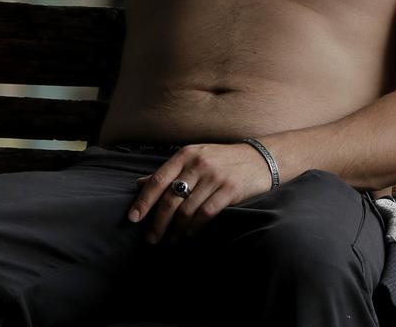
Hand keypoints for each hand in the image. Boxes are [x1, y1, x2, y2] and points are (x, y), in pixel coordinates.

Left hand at [127, 142, 273, 245]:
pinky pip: (205, 214)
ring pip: (187, 210)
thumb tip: (139, 183)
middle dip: (158, 222)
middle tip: (151, 239)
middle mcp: (198, 163)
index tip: (133, 218)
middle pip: (170, 199)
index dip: (144, 201)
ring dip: (176, 230)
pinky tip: (189, 235)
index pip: (158, 179)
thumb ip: (169, 171)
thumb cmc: (223, 159)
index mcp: (185, 154)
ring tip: (171, 241)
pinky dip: (194, 228)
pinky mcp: (229, 189)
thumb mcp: (195, 157)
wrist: (261, 157)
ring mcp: (214, 176)